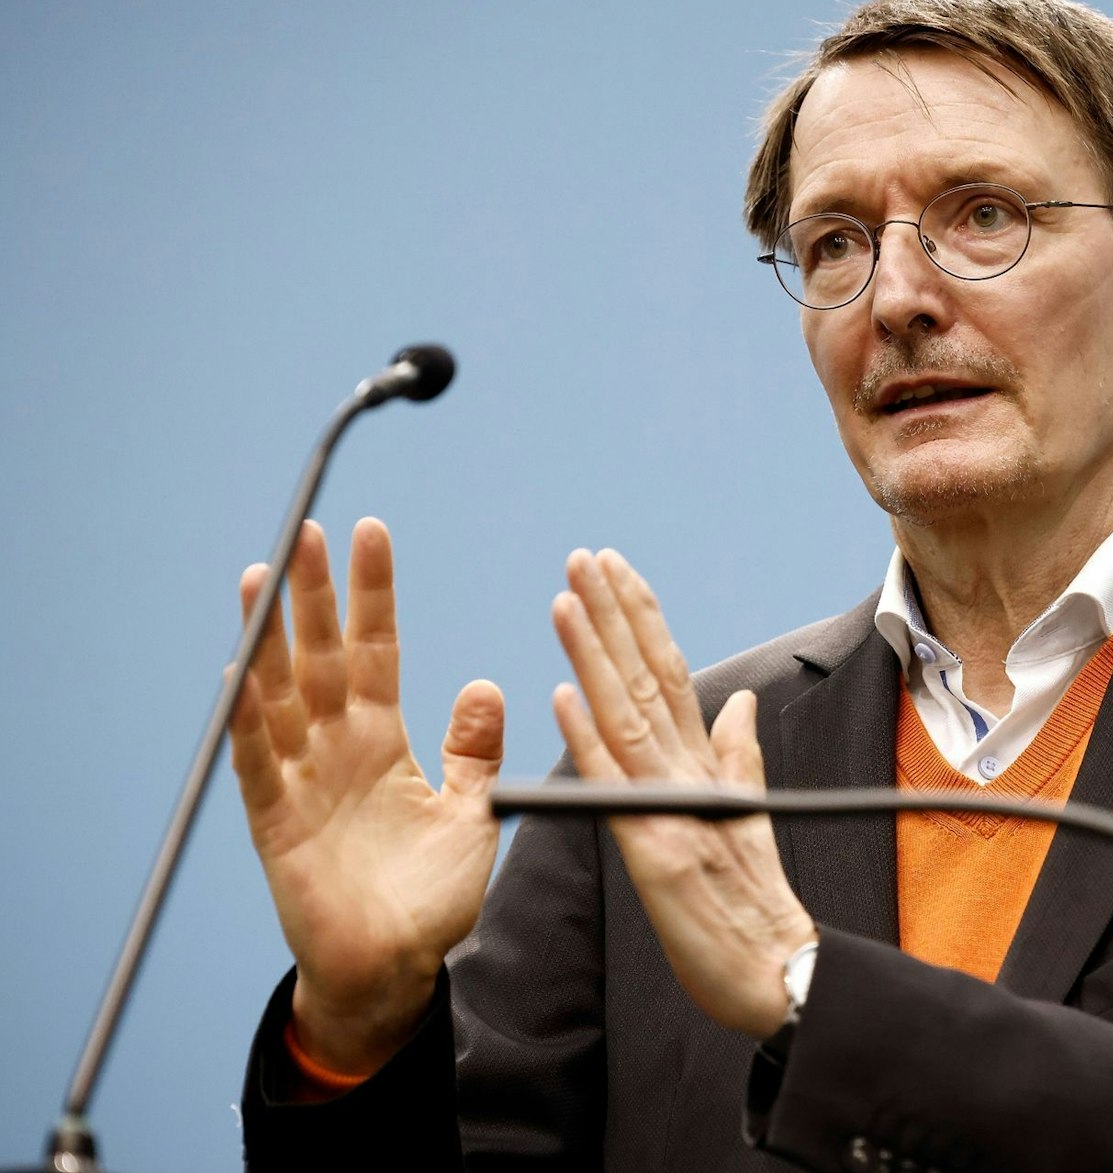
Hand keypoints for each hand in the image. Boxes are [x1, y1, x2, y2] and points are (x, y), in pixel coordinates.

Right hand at [228, 518, 505, 1074]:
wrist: (397, 970)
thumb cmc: (430, 896)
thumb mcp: (470, 812)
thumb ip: (473, 750)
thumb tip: (485, 684)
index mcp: (384, 742)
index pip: (376, 651)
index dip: (373, 596)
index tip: (371, 535)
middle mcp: (337, 751)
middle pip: (322, 658)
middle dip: (314, 597)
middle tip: (307, 531)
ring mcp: (302, 782)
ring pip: (280, 696)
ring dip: (270, 639)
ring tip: (262, 576)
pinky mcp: (277, 824)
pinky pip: (258, 764)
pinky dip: (247, 723)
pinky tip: (238, 675)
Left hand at [551, 548, 814, 1038]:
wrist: (776, 976)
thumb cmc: (752, 906)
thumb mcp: (746, 818)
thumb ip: (738, 757)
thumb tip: (737, 700)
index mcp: (704, 766)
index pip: (669, 675)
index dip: (640, 619)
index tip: (615, 567)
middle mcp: (688, 775)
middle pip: (646, 679)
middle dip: (614, 614)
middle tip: (584, 556)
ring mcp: (672, 808)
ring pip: (626, 717)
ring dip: (595, 655)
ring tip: (568, 600)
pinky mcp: (654, 851)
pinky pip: (615, 789)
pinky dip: (588, 740)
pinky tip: (562, 697)